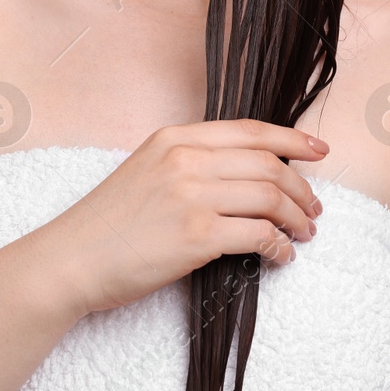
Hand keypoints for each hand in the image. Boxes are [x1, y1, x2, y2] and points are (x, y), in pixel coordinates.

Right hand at [41, 119, 329, 315]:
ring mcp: (192, 196)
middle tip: (314, 209)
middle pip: (268, 164)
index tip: (319, 150)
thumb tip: (244, 172)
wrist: (71, 260)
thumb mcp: (146, 170)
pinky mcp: (196, 235)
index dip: (292, 139)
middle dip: (301, 188)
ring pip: (270, 197)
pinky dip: (280, 246)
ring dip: (297, 218)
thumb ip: (189, 162)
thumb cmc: (107, 224)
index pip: (250, 130)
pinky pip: (259, 235)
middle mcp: (186, 159)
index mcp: (175, 138)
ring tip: (304, 233)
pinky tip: (281, 255)